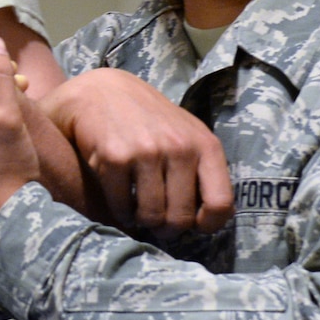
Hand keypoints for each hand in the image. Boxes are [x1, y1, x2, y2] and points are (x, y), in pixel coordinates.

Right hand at [35, 69, 232, 236]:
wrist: (99, 91)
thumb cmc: (148, 119)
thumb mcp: (185, 134)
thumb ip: (200, 170)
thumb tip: (207, 219)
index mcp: (205, 145)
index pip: (221, 203)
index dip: (209, 224)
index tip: (194, 225)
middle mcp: (180, 147)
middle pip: (181, 217)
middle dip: (168, 228)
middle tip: (158, 224)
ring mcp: (147, 151)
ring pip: (151, 215)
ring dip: (142, 221)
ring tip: (138, 213)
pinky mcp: (115, 156)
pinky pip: (122, 205)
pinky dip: (120, 211)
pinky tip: (120, 202)